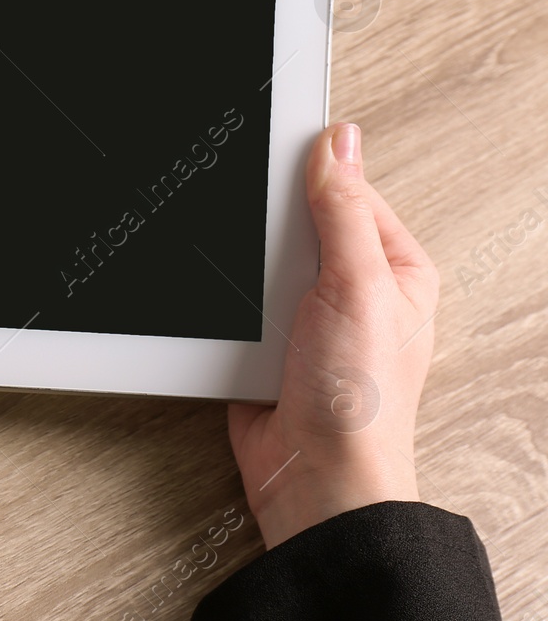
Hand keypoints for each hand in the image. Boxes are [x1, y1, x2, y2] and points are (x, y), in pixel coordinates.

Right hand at [227, 124, 438, 548]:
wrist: (314, 477)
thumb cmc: (359, 402)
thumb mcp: (359, 285)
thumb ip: (344, 211)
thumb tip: (338, 143)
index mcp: (394, 267)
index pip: (348, 190)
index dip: (310, 173)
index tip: (271, 153)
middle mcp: (354, 289)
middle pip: (295, 223)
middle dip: (268, 232)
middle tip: (266, 252)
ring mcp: (307, 317)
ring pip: (259, 262)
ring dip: (245, 275)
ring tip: (256, 298)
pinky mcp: (266, 343)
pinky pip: (235, 303)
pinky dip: (225, 307)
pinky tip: (230, 316)